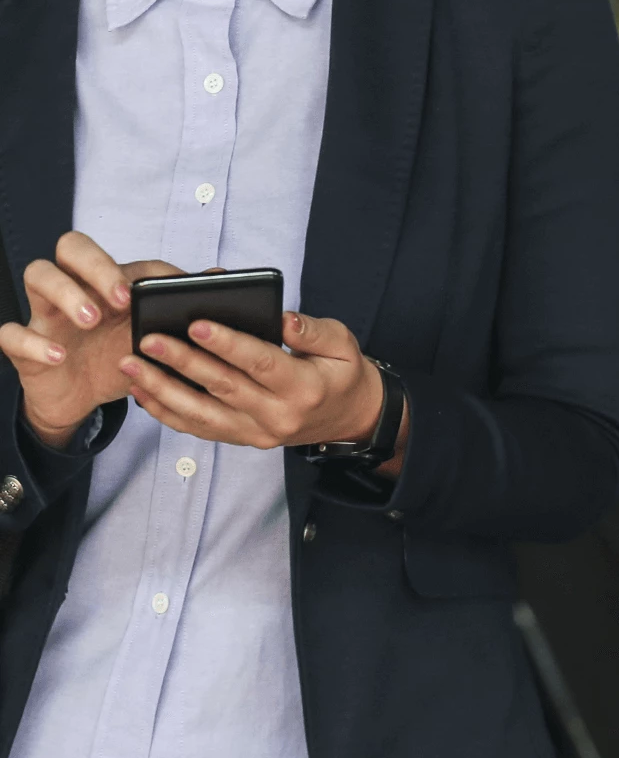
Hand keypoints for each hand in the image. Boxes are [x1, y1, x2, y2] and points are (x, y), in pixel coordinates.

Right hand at [0, 231, 181, 448]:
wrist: (79, 401)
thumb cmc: (115, 356)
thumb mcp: (150, 337)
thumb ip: (178, 308)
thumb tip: (220, 276)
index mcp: (104, 281)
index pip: (118, 254)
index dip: (141, 266)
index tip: (169, 288)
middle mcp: (73, 287)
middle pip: (71, 246)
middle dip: (97, 264)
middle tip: (123, 297)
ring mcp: (45, 313)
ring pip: (38, 274)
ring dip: (66, 292)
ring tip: (91, 317)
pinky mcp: (24, 346)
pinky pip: (11, 332)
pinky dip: (33, 341)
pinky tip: (57, 354)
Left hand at [119, 311, 390, 455]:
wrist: (348, 420)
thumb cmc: (342, 372)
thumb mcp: (342, 344)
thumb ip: (311, 330)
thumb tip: (282, 317)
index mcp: (302, 387)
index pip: (259, 363)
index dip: (227, 343)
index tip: (195, 322)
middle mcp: (276, 416)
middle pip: (222, 387)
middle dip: (181, 362)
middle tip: (148, 339)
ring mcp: (256, 434)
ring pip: (201, 414)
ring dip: (162, 390)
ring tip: (131, 366)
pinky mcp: (242, 440)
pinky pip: (199, 429)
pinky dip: (168, 413)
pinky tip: (142, 393)